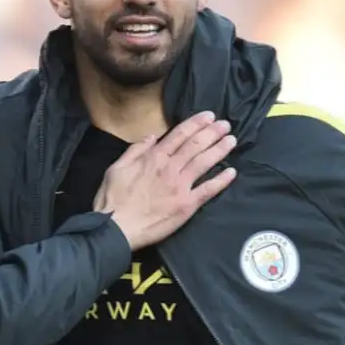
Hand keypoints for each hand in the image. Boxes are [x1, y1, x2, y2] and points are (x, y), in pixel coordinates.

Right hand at [93, 111, 236, 249]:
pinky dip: (221, 180)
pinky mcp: (187, 205)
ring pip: (205, 162)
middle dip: (212, 132)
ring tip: (232, 140)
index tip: (208, 116)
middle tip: (225, 124)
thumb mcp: (116, 167)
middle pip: (196, 145)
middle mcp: (171, 168)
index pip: (179, 134)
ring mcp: (181, 187)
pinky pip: (208, 190)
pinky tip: (232, 172)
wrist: (116, 228)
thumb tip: (152, 137)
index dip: (196, 123)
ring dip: (220, 149)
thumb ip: (135, 150)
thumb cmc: (112, 199)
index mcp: (154, 158)